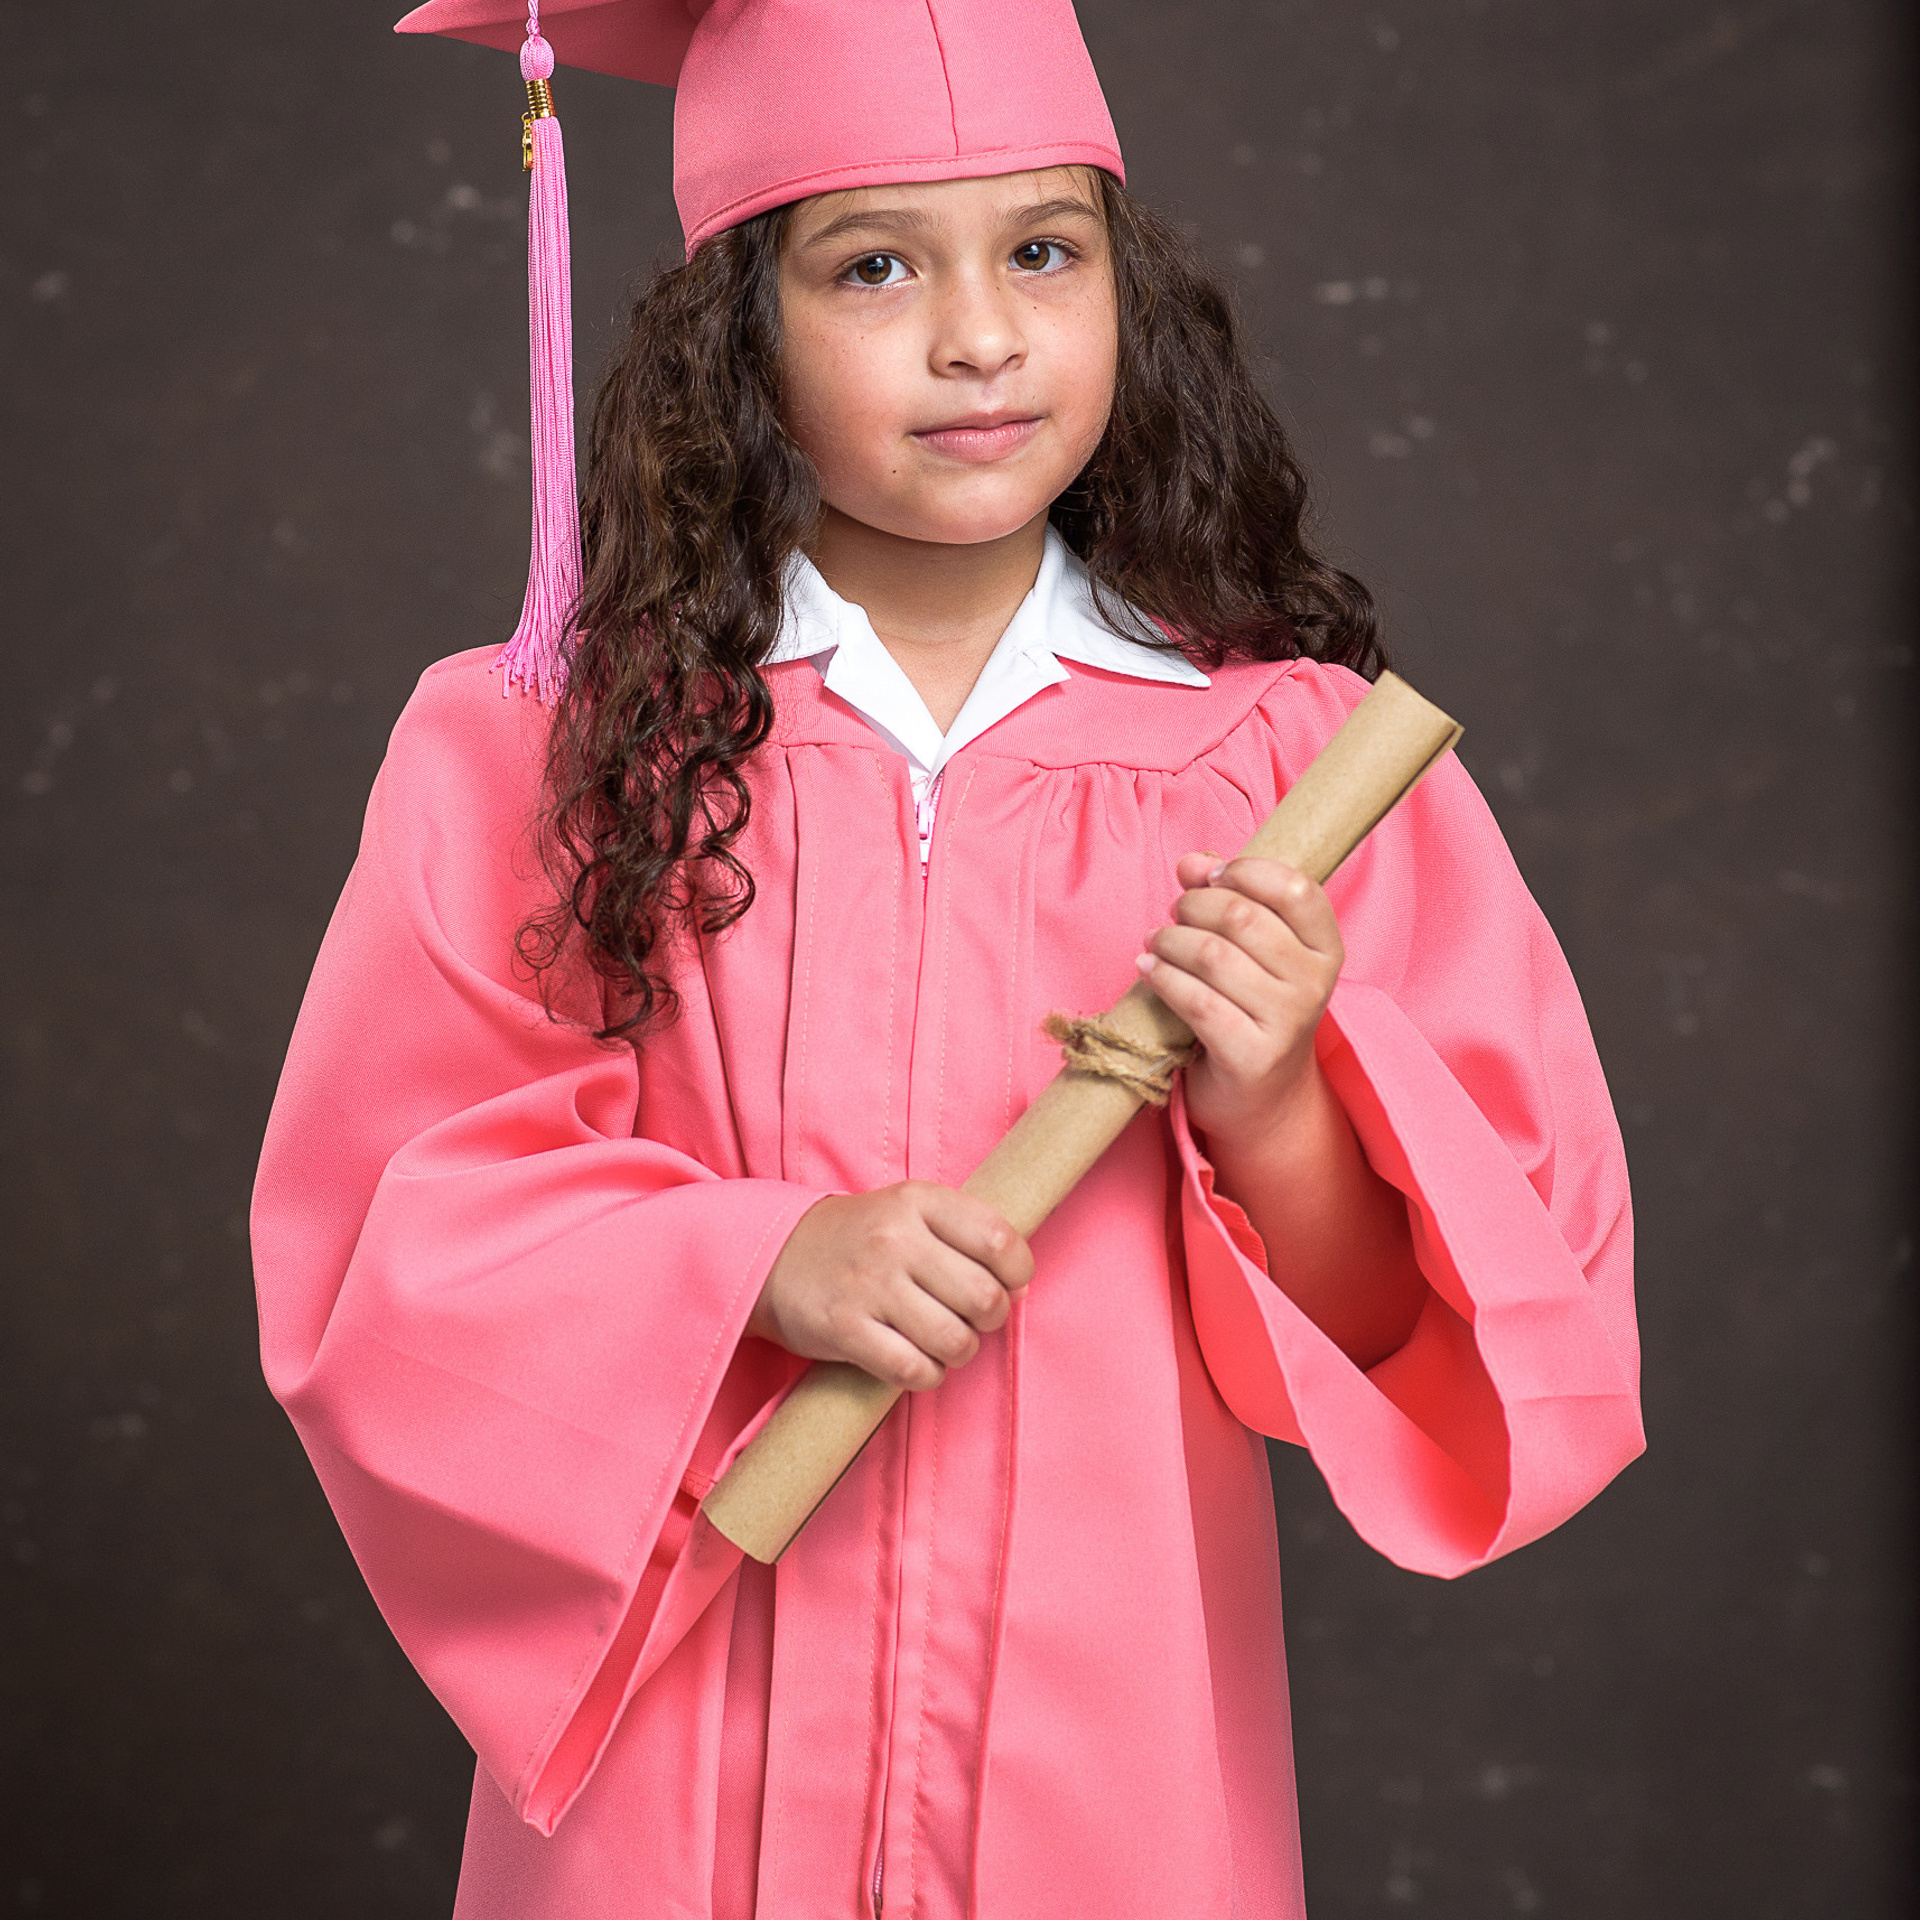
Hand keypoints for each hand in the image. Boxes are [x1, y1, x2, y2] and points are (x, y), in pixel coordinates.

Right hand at [748, 1182, 1033, 1391]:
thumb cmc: (860, 1238)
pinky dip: (926, 1375)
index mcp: (918, 1199)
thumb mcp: (910, 1211)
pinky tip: (915, 1360)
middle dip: (990, 1319)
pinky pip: (914, 1371)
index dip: (1018, 1273)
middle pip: (985, 1297)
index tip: (1008, 1283)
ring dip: (959, 1351)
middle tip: (971, 1317)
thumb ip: (966, 1237)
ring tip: (943, 1341)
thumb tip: (1022, 1289)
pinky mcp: (845, 1329)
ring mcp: (869, 1284)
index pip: (1000, 1240)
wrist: (773, 1256)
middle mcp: (894, 1237)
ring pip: (955, 1340)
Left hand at [1136, 852, 1344, 1151]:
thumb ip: (1229, 897)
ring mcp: (1288, 1023)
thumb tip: (1191, 861)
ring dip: (1170, 940)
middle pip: (1243, 917)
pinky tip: (1148, 970)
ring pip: (1213, 956)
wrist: (1261, 1099)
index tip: (1208, 877)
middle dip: (1193, 906)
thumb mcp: (1254, 952)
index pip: (1295, 888)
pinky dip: (1163, 978)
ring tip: (1155, 942)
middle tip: (1174, 916)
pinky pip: (1197, 1002)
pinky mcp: (1252, 1057)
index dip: (1244, 871)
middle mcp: (1315, 985)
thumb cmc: (1252, 1009)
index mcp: (1326, 949)